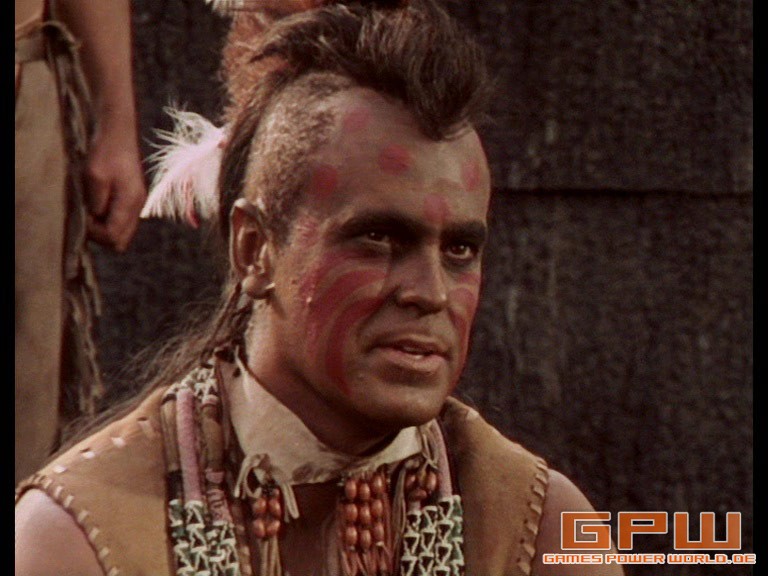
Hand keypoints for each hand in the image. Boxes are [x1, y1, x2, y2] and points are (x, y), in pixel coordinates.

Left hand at [84, 124, 146, 251]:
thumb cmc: (105, 152)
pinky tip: (99, 204)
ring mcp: (137, 204)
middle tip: (88, 217)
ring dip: (105, 228)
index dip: (95, 233)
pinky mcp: (133, 199)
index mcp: (129, 202)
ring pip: (122, 233)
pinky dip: (109, 220)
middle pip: (121, 241)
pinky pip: (122, 222)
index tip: (84, 217)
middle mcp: (137, 207)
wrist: (118, 134)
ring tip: (92, 209)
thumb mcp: (94, 177)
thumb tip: (95, 220)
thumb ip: (96, 202)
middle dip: (101, 235)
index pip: (114, 236)